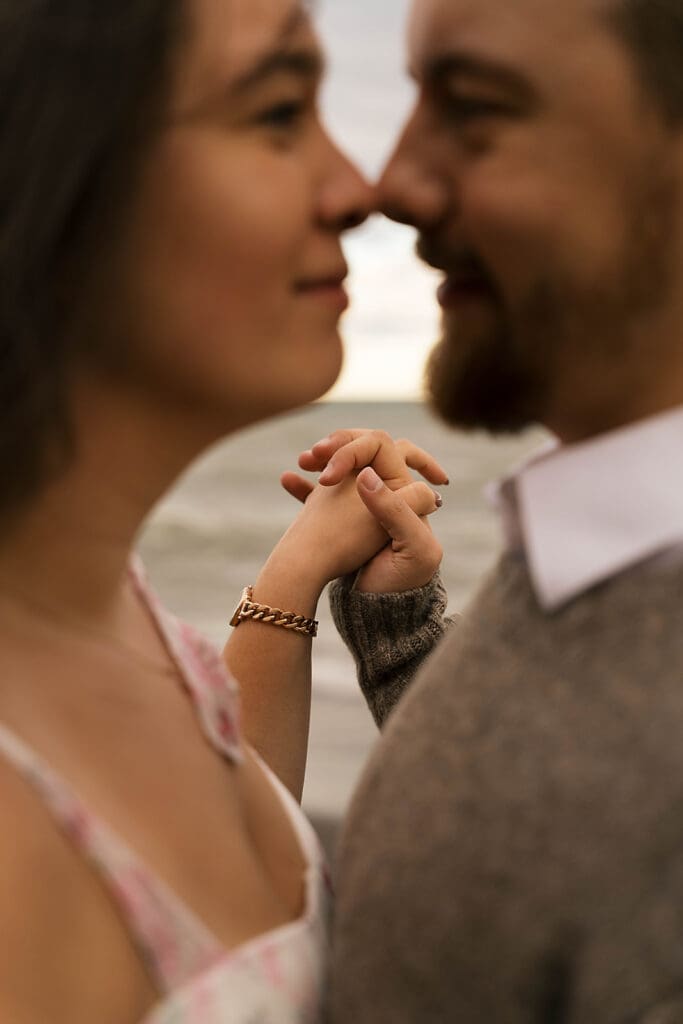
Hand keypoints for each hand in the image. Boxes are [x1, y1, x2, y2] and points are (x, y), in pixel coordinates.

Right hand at [281, 430, 446, 593]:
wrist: (379, 618)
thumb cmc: (400, 585)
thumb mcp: (413, 548)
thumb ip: (398, 509)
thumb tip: (368, 475)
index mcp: (409, 495)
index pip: (388, 449)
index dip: (361, 447)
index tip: (333, 463)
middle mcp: (389, 496)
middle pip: (364, 452)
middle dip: (340, 447)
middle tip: (314, 454)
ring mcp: (364, 509)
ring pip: (342, 469)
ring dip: (322, 461)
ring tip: (302, 461)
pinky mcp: (342, 524)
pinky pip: (322, 497)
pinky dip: (306, 487)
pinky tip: (286, 479)